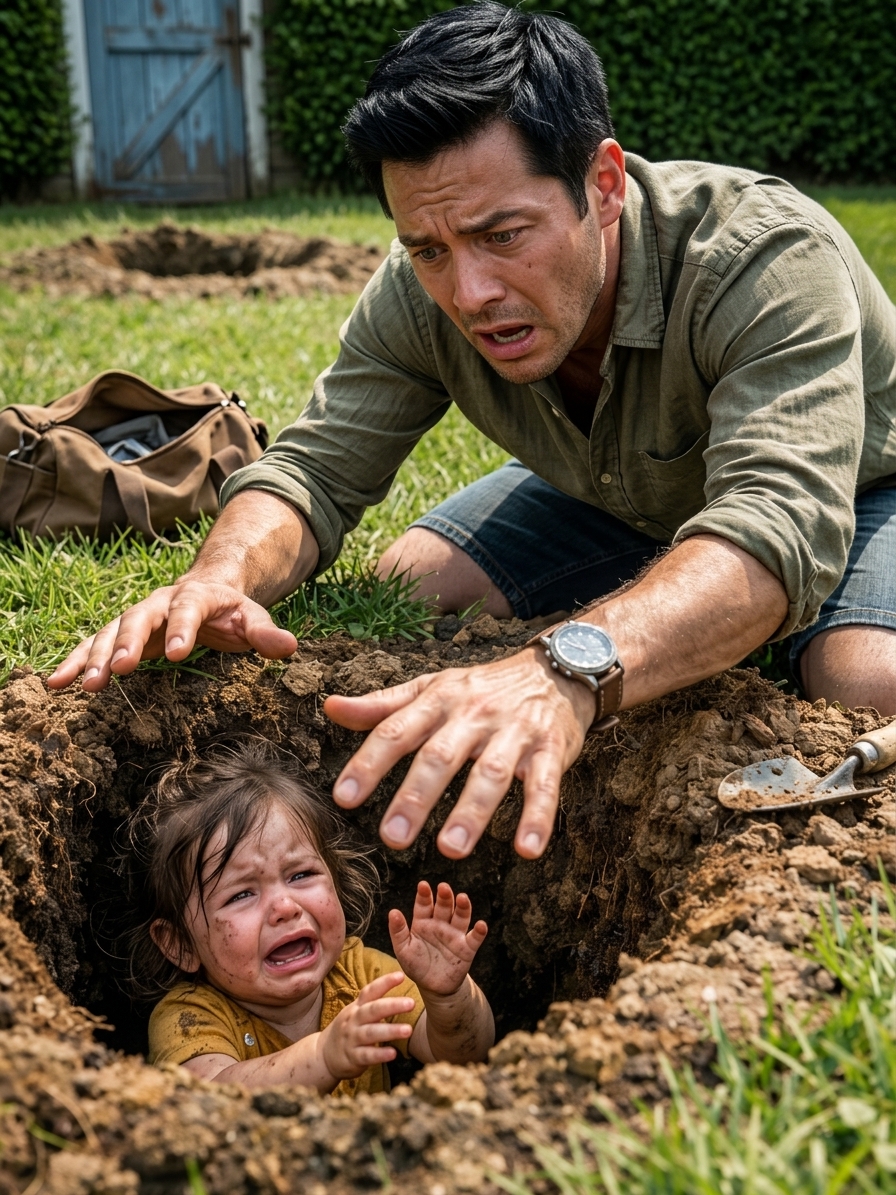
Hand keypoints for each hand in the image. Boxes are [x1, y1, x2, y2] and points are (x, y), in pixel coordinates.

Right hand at [47, 578, 296, 691]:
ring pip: (110, 634)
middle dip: (127, 643)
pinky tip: (57, 684)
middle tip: (119, 670)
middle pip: (139, 619)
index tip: (177, 654)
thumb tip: (289, 647)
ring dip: (96, 659)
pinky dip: (75, 663)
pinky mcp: (121, 635)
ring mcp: (137, 618)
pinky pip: (94, 647)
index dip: (182, 629)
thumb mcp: (252, 618)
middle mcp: (160, 604)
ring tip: (86, 687)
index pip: (188, 608)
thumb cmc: (232, 612)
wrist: (208, 591)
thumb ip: (266, 633)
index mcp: (196, 596)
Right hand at [320, 972, 415, 1080]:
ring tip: (408, 1030)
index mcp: (357, 1007)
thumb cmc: (349, 1029)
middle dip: (392, 1005)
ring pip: (371, 1033)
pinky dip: (379, 1054)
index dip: (385, 982)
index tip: (401, 975)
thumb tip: (400, 984)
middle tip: (411, 1003)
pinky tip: (393, 1053)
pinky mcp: (352, 1058)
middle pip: (372, 1010)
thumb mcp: (357, 1012)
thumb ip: (376, 1002)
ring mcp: (352, 1039)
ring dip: (390, 1031)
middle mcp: (353, 1020)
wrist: (324, 1055)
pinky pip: (366, 1055)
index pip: (370, 991)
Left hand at [325, 647, 594, 859]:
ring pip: (489, 774)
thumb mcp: (431, 688)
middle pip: (440, 756)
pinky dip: (538, 817)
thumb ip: (382, 705)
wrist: (556, 670)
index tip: (344, 799)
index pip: (397, 731)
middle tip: (392, 838)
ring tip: (450, 850)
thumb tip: (329, 707)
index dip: (369, 763)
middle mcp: (474, 715)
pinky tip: (527, 849)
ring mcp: (514, 732)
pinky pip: (544, 785)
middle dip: (416, 797)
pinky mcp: (550, 750)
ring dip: (470, 813)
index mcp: (438, 700)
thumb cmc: (481, 688)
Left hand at [389, 881, 486, 996]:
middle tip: (443, 887)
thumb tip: (393, 912)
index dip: (424, 895)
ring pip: (461, 917)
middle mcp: (440, 924)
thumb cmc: (416, 965)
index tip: (423, 885)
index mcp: (423, 922)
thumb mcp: (403, 950)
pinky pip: (474, 938)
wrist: (433, 987)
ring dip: (463, 907)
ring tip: (463, 898)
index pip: (424, 905)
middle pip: (444, 906)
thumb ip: (398, 932)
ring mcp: (454, 935)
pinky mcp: (467, 949)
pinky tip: (481, 925)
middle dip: (444, 896)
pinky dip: (479, 932)